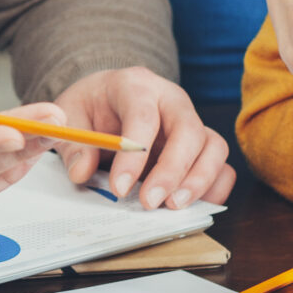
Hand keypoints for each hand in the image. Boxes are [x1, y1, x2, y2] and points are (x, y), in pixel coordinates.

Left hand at [46, 67, 233, 209]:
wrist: (108, 98)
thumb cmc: (92, 106)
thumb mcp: (70, 115)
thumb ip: (72, 142)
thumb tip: (81, 172)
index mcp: (136, 85)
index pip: (143, 115)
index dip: (133, 154)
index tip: (119, 188)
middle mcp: (171, 100)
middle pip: (188, 130)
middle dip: (172, 171)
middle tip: (150, 202)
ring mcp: (192, 122)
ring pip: (213, 147)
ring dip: (198, 181)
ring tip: (173, 207)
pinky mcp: (202, 146)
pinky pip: (222, 166)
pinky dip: (214, 188)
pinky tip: (193, 206)